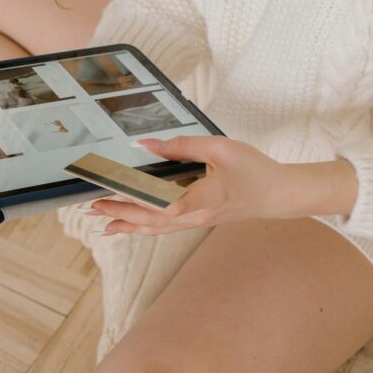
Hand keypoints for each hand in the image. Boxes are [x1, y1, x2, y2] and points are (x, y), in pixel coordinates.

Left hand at [83, 136, 358, 235]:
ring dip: (129, 225)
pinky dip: (146, 227)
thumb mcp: (220, 149)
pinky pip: (166, 227)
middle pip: (147, 220)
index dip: (126, 201)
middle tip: (91, 209)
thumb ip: (182, 146)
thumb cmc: (255, 171)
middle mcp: (192, 216)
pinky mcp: (199, 219)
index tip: (103, 193)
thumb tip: (148, 145)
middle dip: (118, 214)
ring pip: (155, 228)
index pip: (152, 204)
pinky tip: (136, 226)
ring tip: (104, 226)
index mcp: (196, 200)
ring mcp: (195, 221)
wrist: (280, 195)